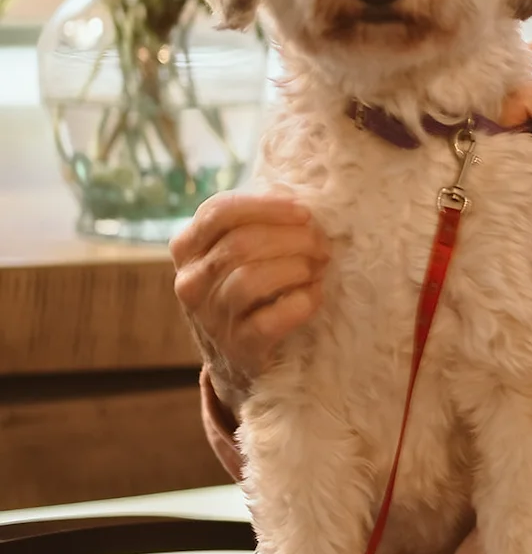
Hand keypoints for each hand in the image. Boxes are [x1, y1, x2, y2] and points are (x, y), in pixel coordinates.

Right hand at [170, 191, 330, 406]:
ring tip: (318, 269)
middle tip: (322, 245)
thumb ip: (256, 223)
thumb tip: (295, 195)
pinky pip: (270, 320)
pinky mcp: (238, 348)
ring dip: (296, 268)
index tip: (304, 212)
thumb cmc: (247, 291)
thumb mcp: (239, 253)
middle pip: (241, 245)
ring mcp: (210, 318)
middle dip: (292, 239)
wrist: (238, 358)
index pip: (219, 212)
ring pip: (251, 280)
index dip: (266, 207)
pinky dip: (300, 304)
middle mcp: (191, 282)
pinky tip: (314, 296)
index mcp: (187, 247)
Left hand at [502, 39, 531, 261]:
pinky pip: (524, 97)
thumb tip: (513, 134)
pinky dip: (511, 122)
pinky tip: (530, 152)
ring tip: (528, 152)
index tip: (512, 125)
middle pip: (529, 66)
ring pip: (524, 81)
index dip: (521, 89)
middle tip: (514, 140)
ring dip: (514, 114)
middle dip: (514, 101)